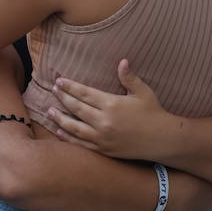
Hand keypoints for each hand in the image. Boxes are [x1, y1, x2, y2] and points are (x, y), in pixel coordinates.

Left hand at [48, 59, 164, 158]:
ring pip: (75, 127)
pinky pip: (82, 143)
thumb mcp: (143, 91)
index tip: (59, 81)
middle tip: (52, 90)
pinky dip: (68, 137)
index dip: (70, 87)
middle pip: (77, 108)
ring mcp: (103, 138)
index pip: (85, 93)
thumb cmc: (153, 112)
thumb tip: (123, 61)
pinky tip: (59, 131)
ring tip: (49, 111)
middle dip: (63, 98)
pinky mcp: (104, 150)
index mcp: (112, 104)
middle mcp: (104, 121)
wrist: (162, 140)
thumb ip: (129, 77)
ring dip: (60, 118)